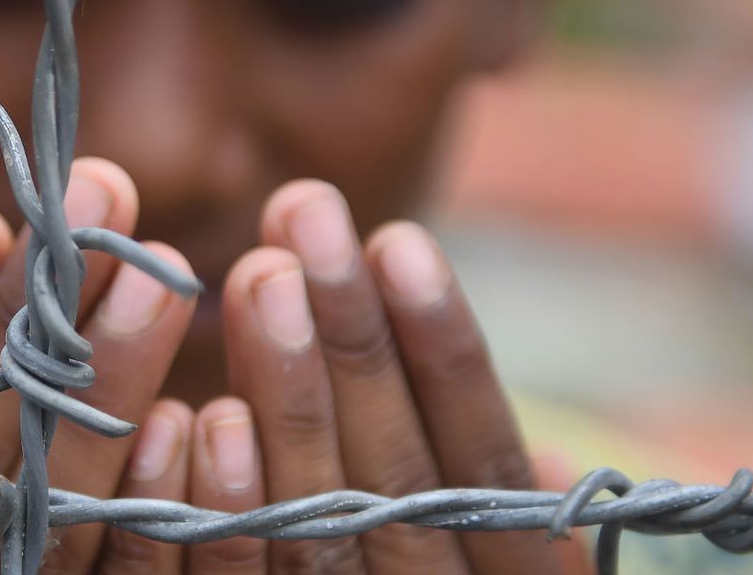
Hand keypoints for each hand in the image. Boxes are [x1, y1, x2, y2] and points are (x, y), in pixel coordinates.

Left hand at [176, 179, 589, 573]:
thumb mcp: (492, 563)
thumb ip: (497, 503)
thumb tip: (553, 457)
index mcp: (500, 571)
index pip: (484, 457)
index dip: (446, 349)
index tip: (400, 240)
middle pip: (395, 469)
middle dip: (353, 335)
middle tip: (305, 213)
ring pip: (314, 513)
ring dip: (288, 390)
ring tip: (259, 272)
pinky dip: (218, 502)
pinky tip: (199, 415)